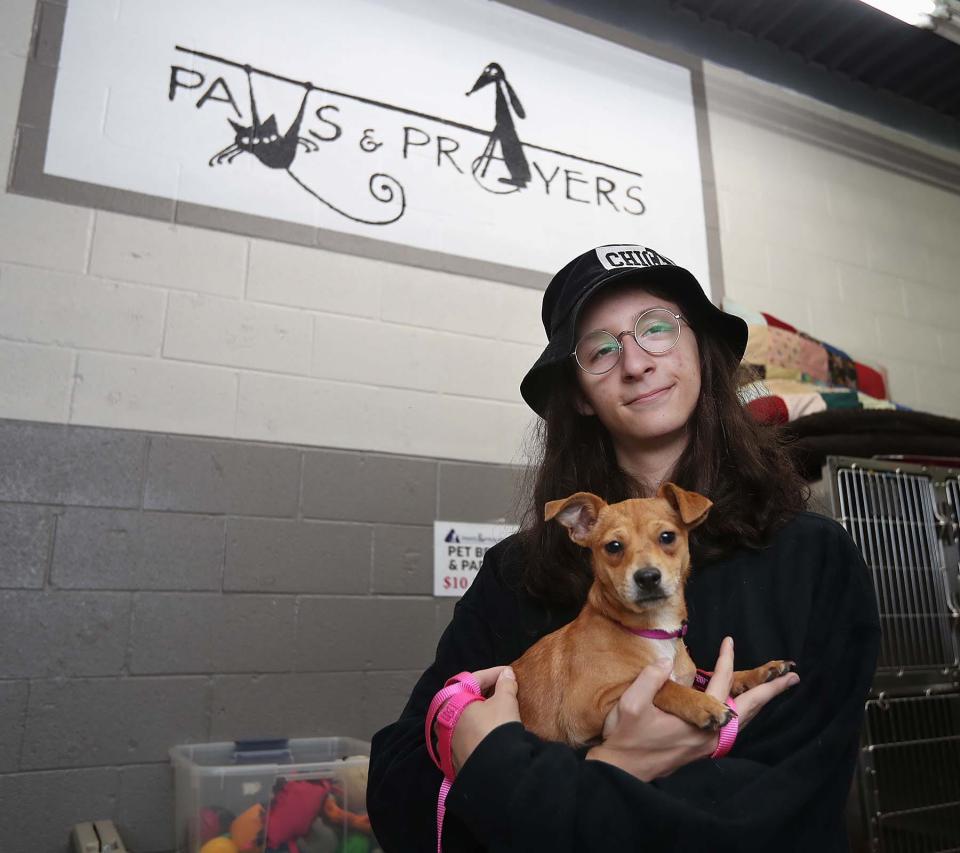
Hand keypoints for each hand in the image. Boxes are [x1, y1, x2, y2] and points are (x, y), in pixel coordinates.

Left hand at [439, 666, 519, 773]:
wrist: (494, 770)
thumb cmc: (496, 728)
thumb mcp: (505, 701)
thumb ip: (506, 684)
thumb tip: (507, 674)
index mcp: (450, 701)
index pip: (473, 680)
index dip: (493, 673)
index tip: (508, 672)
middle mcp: (443, 721)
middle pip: (465, 699)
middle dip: (485, 693)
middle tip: (502, 690)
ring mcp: (446, 742)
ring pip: (464, 720)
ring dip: (480, 713)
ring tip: (497, 711)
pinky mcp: (453, 760)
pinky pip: (466, 738)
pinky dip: (477, 731)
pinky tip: (490, 732)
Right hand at [586, 638, 798, 780]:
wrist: (622, 770)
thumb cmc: (626, 737)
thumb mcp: (632, 704)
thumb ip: (651, 679)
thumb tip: (666, 662)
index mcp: (698, 721)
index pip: (720, 684)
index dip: (726, 660)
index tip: (729, 641)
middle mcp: (710, 735)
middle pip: (748, 709)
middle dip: (771, 691)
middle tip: (792, 677)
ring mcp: (708, 745)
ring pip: (743, 721)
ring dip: (760, 703)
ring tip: (775, 689)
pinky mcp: (701, 749)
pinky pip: (733, 728)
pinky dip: (744, 714)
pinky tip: (742, 707)